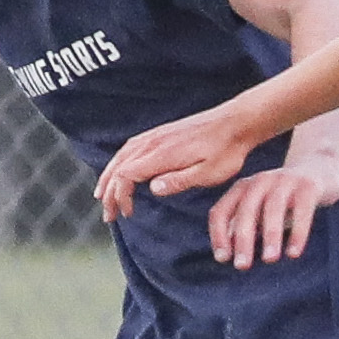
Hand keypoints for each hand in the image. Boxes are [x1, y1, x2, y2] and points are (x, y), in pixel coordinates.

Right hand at [97, 108, 257, 222]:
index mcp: (162, 154)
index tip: (127, 213)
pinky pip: (131, 147)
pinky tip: (121, 170)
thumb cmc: (226, 150)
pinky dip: (120, 162)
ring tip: (102, 195)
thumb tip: (152, 188)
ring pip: (121, 156)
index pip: (126, 175)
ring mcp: (156, 135)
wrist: (237, 122)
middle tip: (107, 215)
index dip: (120, 196)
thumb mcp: (208, 173)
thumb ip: (179, 181)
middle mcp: (154, 142)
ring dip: (109, 176)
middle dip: (108, 191)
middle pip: (118, 166)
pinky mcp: (162, 133)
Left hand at [207, 158, 338, 268]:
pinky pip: (302, 210)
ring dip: (270, 235)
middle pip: (246, 210)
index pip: (221, 211)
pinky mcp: (308, 186)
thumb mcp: (259, 211)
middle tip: (242, 266)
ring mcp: (284, 181)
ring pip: (274, 208)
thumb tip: (223, 256)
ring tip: (270, 259)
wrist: (319, 170)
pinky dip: (298, 232)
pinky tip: (293, 253)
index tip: (223, 259)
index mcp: (242, 188)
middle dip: (243, 239)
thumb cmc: (282, 200)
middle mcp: (260, 181)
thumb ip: (241, 228)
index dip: (218, 235)